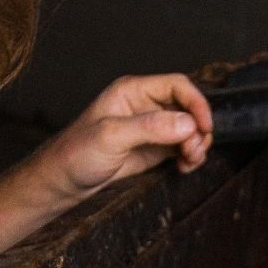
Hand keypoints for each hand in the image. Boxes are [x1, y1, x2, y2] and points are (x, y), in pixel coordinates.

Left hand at [28, 73, 214, 206]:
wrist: (63, 182)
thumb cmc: (76, 154)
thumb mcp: (111, 136)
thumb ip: (150, 127)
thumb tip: (188, 123)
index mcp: (133, 91)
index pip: (177, 86)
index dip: (196, 103)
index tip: (204, 127)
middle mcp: (145, 106)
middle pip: (189, 108)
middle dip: (198, 130)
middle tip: (193, 151)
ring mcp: (152, 128)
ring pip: (190, 129)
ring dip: (197, 145)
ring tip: (188, 162)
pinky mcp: (155, 147)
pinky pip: (184, 146)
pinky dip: (191, 156)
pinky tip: (184, 167)